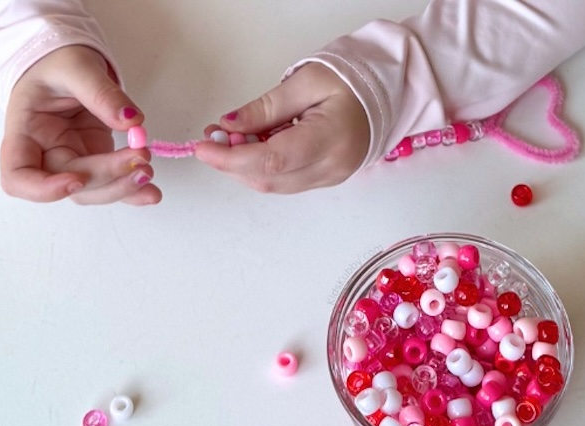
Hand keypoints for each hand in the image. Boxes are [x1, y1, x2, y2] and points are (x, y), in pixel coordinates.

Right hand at [0, 45, 160, 204]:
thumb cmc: (56, 64)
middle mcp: (45, 154)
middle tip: (140, 158)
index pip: (18, 176)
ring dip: (123, 188)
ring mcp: (73, 161)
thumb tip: (131, 122)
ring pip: (94, 191)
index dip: (43, 189)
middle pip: (71, 184)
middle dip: (107, 176)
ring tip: (148, 171)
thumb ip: (100, 93)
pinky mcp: (96, 161)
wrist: (67, 65)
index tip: (77, 179)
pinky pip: (113, 184)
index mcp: (25, 132)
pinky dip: (133, 191)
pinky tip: (151, 192)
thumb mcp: (75, 66)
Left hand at [194, 63, 368, 193]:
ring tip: (231, 138)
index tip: (203, 147)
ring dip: (243, 166)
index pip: (273, 160)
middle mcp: (331, 167)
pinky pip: (284, 181)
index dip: (232, 158)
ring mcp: (329, 178)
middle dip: (232, 162)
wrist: (381, 96)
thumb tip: (228, 126)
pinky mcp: (324, 180)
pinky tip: (255, 146)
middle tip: (213, 136)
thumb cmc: (348, 82)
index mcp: (331, 138)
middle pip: (269, 179)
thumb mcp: (305, 82)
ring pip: (273, 185)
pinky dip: (261, 167)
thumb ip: (265, 108)